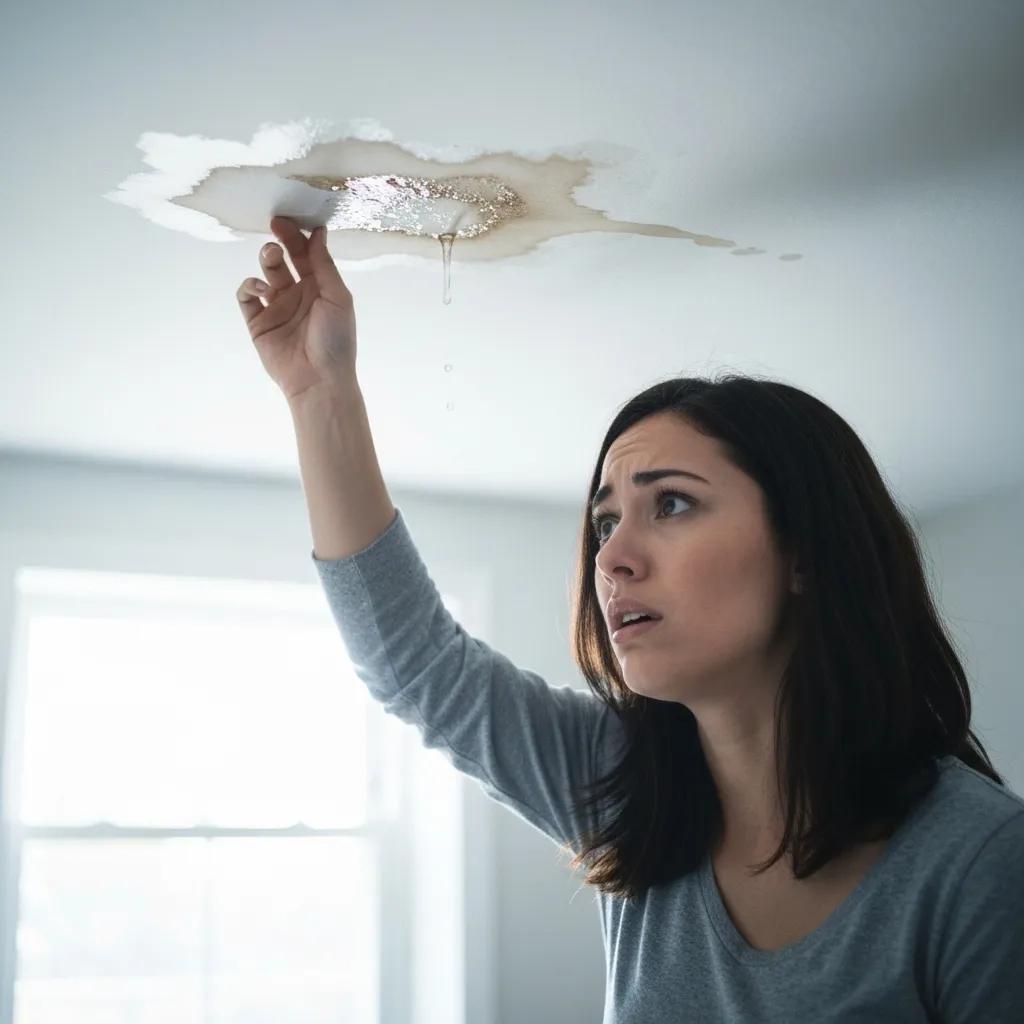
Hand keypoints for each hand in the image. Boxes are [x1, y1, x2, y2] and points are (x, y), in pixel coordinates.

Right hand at [236, 217, 357, 403]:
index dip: (299, 236)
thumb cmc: (336, 340)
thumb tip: (319, 232)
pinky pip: (247, 296)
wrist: (318, 380)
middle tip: (276, 226)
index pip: (306, 254)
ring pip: (265, 272)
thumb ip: (324, 265)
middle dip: (281, 240)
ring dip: (267, 258)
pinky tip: (261, 286)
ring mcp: (277, 307)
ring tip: (272, 255)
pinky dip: (249, 285)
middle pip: (285, 258)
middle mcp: (297, 294)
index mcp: (320, 287)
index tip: (291, 220)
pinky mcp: (258, 322)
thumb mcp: (338, 297)